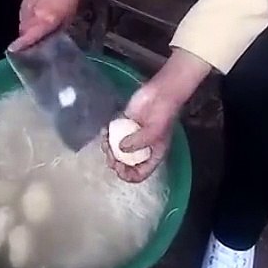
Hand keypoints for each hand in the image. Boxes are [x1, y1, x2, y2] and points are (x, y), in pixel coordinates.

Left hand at [102, 49, 211, 181]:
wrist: (161, 92)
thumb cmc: (163, 114)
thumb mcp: (154, 132)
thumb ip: (137, 142)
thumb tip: (120, 149)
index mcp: (152, 155)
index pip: (140, 174)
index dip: (128, 175)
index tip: (119, 167)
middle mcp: (141, 149)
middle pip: (125, 164)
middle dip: (115, 162)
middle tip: (109, 155)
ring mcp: (131, 136)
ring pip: (115, 150)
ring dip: (108, 149)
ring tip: (105, 141)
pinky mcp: (123, 124)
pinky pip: (112, 134)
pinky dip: (106, 135)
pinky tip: (104, 130)